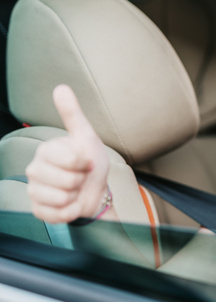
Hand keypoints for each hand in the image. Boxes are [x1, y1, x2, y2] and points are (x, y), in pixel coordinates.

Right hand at [26, 85, 109, 222]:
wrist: (95, 191)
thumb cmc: (90, 163)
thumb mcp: (87, 137)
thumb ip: (73, 114)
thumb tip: (61, 88)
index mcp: (46, 151)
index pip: (71, 160)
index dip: (85, 163)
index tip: (86, 161)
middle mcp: (35, 170)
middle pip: (67, 181)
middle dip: (81, 180)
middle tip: (81, 177)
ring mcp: (34, 190)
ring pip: (61, 198)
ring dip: (76, 196)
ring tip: (75, 189)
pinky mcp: (38, 209)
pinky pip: (57, 214)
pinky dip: (70, 211)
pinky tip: (71, 203)